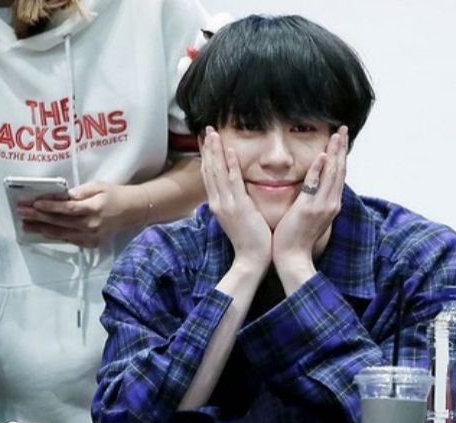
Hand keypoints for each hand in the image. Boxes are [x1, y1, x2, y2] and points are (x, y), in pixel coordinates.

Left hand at [19, 181, 148, 247]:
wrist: (133, 211)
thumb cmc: (114, 195)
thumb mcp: (98, 187)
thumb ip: (78, 193)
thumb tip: (59, 196)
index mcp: (94, 208)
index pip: (67, 209)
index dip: (49, 207)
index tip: (34, 203)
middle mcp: (92, 225)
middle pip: (60, 222)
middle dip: (38, 217)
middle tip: (22, 212)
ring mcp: (92, 236)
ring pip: (62, 234)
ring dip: (42, 229)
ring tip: (26, 226)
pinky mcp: (92, 243)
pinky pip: (70, 240)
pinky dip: (55, 236)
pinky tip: (43, 231)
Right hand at [202, 127, 271, 270]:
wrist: (250, 259)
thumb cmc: (248, 240)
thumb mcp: (237, 218)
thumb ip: (234, 202)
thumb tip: (235, 190)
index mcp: (217, 204)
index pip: (209, 176)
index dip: (206, 157)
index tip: (205, 141)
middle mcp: (217, 202)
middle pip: (209, 170)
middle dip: (208, 148)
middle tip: (207, 129)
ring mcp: (226, 203)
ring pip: (218, 172)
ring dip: (215, 151)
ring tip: (213, 133)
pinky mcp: (238, 206)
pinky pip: (234, 181)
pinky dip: (231, 165)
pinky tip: (229, 151)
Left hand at [272, 126, 347, 286]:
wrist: (293, 258)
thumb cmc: (298, 238)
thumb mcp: (312, 217)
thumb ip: (316, 201)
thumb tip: (316, 188)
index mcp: (331, 204)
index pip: (338, 175)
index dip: (341, 155)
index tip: (341, 138)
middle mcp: (331, 203)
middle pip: (339, 170)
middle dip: (342, 148)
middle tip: (343, 128)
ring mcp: (321, 206)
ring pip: (331, 174)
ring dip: (335, 152)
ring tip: (337, 135)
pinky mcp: (308, 208)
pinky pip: (314, 185)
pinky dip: (319, 170)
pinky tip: (322, 155)